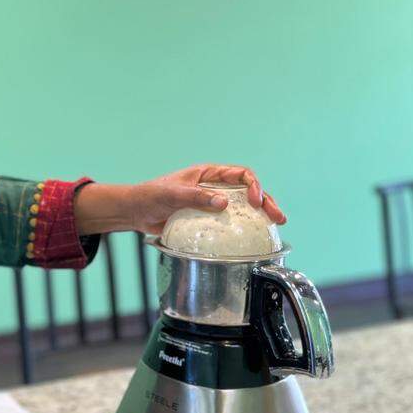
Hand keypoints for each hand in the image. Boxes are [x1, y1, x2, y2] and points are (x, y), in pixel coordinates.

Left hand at [126, 164, 285, 234]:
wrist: (135, 212)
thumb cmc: (150, 196)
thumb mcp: (172, 195)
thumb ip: (196, 198)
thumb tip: (224, 203)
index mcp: (207, 174)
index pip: (240, 175)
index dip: (253, 186)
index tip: (256, 202)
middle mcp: (213, 187)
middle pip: (247, 192)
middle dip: (265, 202)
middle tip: (278, 217)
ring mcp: (211, 204)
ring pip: (241, 208)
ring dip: (259, 216)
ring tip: (274, 226)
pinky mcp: (206, 220)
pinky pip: (228, 223)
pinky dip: (241, 229)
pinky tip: (252, 238)